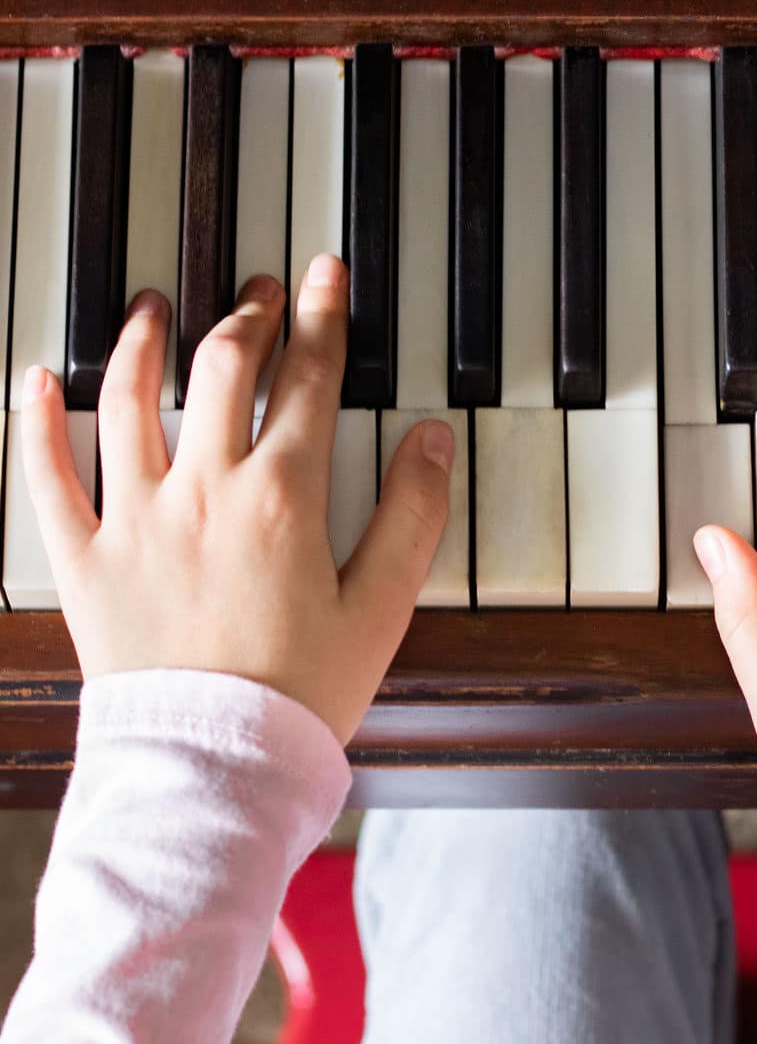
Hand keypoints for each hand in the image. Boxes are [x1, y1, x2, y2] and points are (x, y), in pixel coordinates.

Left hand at [20, 253, 452, 745]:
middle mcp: (204, 491)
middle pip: (221, 370)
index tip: (324, 278)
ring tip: (152, 308)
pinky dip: (37, 421)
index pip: (307, 381)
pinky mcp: (85, 559)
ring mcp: (136, 520)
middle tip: (257, 291)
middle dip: (245, 316)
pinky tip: (36, 380)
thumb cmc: (300, 696)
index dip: (321, 319)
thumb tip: (430, 442)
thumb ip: (411, 517)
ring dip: (142, 341)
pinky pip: (48, 476)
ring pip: (129, 399)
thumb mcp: (381, 609)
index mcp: (282, 499)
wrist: (215, 764)